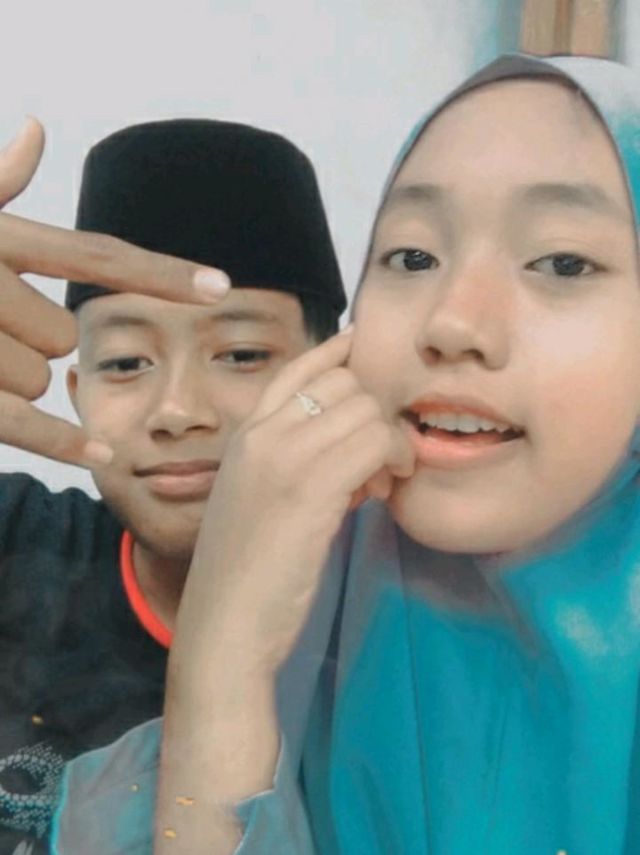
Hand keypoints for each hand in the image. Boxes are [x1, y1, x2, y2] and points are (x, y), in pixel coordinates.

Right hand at [0, 118, 229, 467]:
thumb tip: (36, 128)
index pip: (98, 256)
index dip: (163, 272)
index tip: (222, 284)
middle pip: (61, 339)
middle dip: (29, 338)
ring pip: (37, 378)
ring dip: (6, 374)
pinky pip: (23, 423)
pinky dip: (62, 441)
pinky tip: (102, 457)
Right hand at [177, 328, 414, 674]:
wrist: (224, 626)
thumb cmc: (243, 573)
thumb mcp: (258, 501)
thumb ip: (293, 465)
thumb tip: (352, 447)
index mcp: (244, 436)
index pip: (296, 369)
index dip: (336, 352)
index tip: (361, 349)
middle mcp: (261, 435)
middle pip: (343, 383)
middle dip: (373, 413)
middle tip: (377, 460)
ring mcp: (284, 457)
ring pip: (365, 410)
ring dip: (386, 441)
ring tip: (377, 483)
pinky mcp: (311, 488)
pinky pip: (374, 442)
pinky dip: (391, 461)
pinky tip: (378, 493)